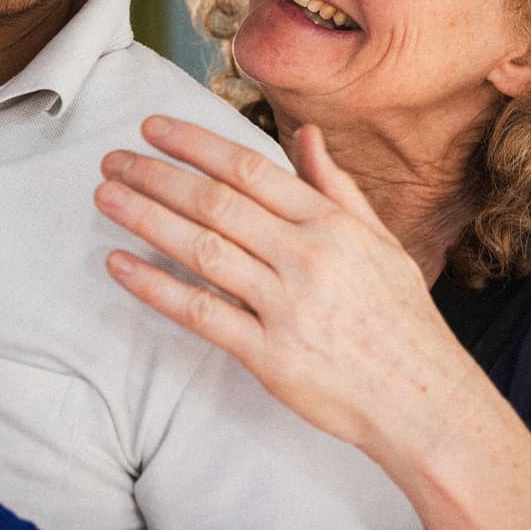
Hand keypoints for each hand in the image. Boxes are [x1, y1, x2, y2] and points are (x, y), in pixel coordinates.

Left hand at [95, 116, 480, 461]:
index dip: (195, 144)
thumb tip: (306, 136)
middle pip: (216, 203)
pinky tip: (120, 266)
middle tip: (113, 159)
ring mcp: (286, 307)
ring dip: (147, 218)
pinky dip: (155, 287)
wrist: (423, 400)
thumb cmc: (401, 320)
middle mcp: (307, 257)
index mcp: (332, 224)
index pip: (250, 169)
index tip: (153, 129)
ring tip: (107, 197)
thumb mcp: (380, 241)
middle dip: (157, 175)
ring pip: (202, 249)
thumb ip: (336, 187)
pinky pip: (201, 313)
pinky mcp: (269, 356)